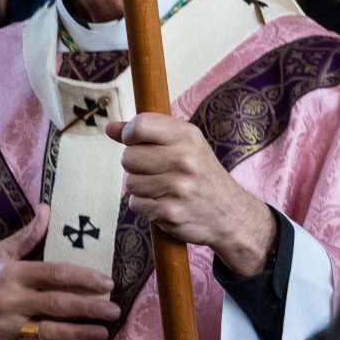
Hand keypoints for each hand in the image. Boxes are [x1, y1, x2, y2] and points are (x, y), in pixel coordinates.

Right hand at [0, 205, 120, 339]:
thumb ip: (26, 236)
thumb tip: (48, 210)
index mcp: (11, 274)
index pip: (55, 274)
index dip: (84, 279)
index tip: (107, 283)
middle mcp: (8, 301)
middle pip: (58, 305)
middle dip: (91, 308)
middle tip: (115, 310)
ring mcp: (3, 329)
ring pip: (49, 333)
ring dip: (80, 334)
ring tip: (102, 333)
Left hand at [107, 115, 274, 275]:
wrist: (229, 213)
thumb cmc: (200, 174)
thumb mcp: (185, 144)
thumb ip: (147, 132)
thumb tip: (110, 128)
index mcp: (188, 136)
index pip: (139, 126)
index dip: (129, 135)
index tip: (136, 142)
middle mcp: (184, 160)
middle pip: (128, 157)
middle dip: (135, 165)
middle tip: (155, 170)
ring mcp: (178, 188)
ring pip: (130, 183)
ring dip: (140, 187)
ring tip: (162, 188)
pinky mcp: (170, 213)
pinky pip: (135, 204)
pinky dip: (145, 206)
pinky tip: (164, 203)